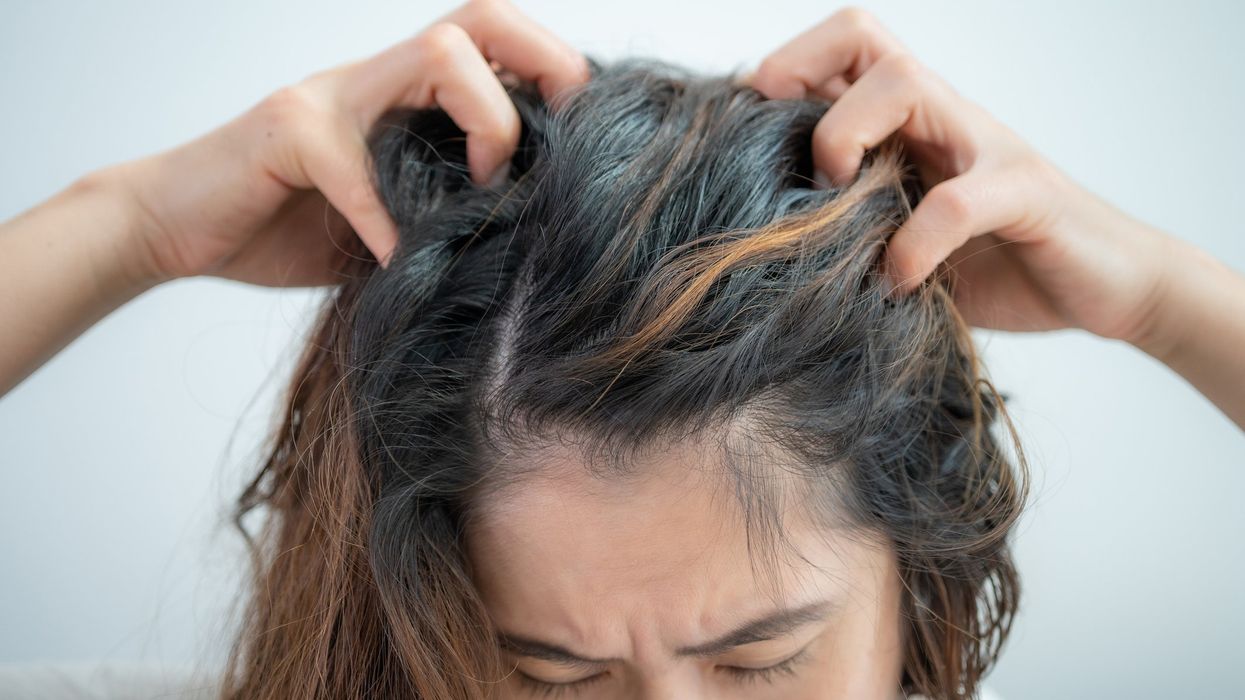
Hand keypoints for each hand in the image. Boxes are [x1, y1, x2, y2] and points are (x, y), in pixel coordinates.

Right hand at [111, 0, 587, 286]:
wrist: (180, 226)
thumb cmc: (292, 224)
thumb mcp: (392, 218)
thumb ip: (447, 210)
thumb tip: (533, 241)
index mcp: (406, 95)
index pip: (497, 42)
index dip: (555, 73)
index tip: (588, 140)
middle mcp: (376, 79)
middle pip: (480, 19)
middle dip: (542, 65)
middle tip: (559, 143)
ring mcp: (331, 95)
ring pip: (434, 55)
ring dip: (483, 122)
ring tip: (483, 191)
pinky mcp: (286, 130)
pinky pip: (353, 164)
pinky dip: (386, 220)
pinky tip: (394, 260)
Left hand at [747, 7, 1176, 348]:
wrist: (1102, 285)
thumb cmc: (992, 262)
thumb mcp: (904, 238)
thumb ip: (852, 223)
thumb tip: (761, 240)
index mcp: (912, 122)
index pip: (846, 46)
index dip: (788, 68)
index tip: (751, 130)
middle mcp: (944, 117)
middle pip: (867, 42)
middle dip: (808, 84)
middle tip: (801, 165)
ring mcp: (986, 147)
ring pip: (907, 84)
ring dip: (850, 138)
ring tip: (840, 209)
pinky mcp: (1027, 194)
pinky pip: (961, 202)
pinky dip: (916, 244)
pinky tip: (898, 283)